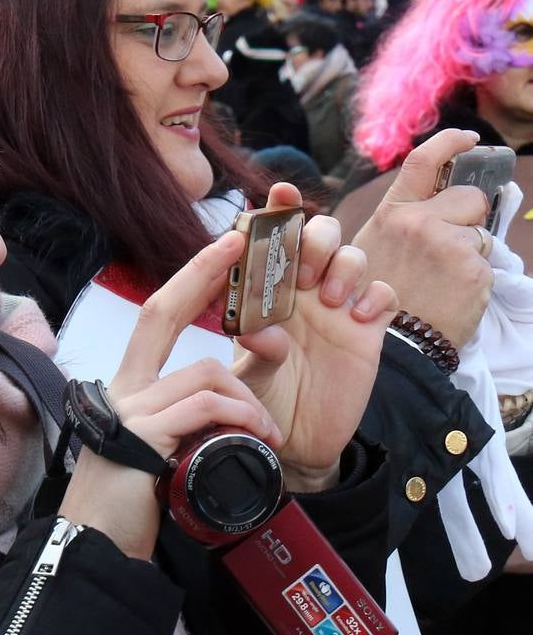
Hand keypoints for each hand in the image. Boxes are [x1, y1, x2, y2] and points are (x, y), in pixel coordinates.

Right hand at [59, 232, 280, 559]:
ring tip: (268, 431)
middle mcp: (125, 386)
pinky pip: (205, 408)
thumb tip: (223, 401)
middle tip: (235, 244)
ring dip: (249, 399)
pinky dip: (240, 417)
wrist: (99, 546)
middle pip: (160, 312)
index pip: (157, 316)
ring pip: (204, 372)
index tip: (221, 246)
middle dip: (201, 273)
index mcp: (131, 385)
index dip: (188, 278)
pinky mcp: (143, 437)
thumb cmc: (133, 497)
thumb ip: (184, 414)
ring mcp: (131, 409)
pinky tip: (256, 440)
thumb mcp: (161, 443)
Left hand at [231, 183, 397, 491]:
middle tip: (304, 274)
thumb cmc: (265, 399)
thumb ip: (255, 351)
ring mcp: (338, 307)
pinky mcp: (368, 330)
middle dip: (316, 239)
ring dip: (344, 266)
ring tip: (329, 301)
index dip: (279, 209)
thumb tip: (257, 333)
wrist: (299, 441)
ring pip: (353, 256)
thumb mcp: (249, 377)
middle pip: (320, 234)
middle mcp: (303, 290)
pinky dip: (377, 295)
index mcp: (267, 290)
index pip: (273, 238)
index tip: (282, 193)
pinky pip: (384, 294)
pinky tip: (361, 317)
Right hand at [352, 129, 493, 347]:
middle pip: (468, 197)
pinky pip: (487, 262)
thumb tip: (438, 203)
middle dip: (470, 216)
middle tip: (452, 245)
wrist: (394, 344)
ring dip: (471, 251)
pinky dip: (475, 278)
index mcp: (393, 213)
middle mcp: (419, 221)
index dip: (450, 143)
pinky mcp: (473, 269)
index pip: (424, 161)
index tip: (469, 140)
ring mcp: (447, 244)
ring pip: (481, 232)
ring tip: (445, 277)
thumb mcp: (372, 250)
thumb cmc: (374, 300)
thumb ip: (403, 222)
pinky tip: (453, 294)